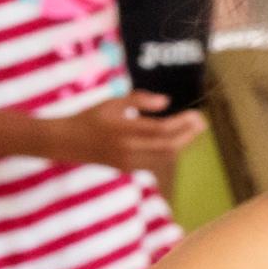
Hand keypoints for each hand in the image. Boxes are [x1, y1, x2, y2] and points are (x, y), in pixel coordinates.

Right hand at [60, 94, 203, 176]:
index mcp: (123, 130)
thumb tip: (166, 102)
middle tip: (201, 123)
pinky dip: (169, 152)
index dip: (183, 123)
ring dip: (182, 145)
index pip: (161, 129)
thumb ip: (139, 100)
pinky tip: (176, 140)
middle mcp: (126, 149)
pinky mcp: (127, 169)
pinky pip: (155, 162)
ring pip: (164, 157)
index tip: (196, 115)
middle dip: (189, 135)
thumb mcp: (112, 102)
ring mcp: (127, 162)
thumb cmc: (90, 117)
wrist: (66, 142)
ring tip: (193, 131)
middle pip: (168, 146)